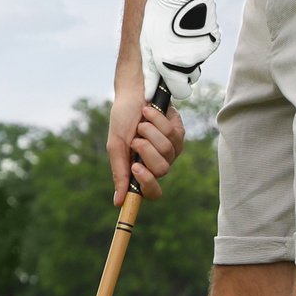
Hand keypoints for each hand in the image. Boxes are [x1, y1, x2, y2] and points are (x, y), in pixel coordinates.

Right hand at [107, 82, 183, 202]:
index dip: (147, 185)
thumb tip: (118, 203)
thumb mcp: (116, 146)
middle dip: (146, 150)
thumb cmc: (122, 120)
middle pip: (161, 170)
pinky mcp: (179, 133)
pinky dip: (157, 120)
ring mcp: (171, 149)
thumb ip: (119, 173)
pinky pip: (172, 133)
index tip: (136, 169)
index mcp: (141, 169)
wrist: (132, 92)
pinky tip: (149, 112)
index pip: (152, 192)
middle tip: (135, 138)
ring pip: (167, 150)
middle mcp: (159, 162)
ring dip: (149, 132)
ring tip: (141, 123)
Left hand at [138, 0, 220, 95]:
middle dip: (182, 71)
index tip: (170, 78)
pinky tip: (190, 30)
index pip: (181, 92)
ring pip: (198, 63)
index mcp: (169, 65)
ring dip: (190, 57)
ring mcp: (204, 52)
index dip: (175, 86)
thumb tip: (149, 93)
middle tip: (172, 52)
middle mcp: (189, 63)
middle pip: (190, 79)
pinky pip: (205, 51)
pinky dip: (199, 45)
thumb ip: (150, 72)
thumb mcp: (146, 45)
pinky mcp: (214, 41)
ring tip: (180, 37)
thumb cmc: (158, 17)